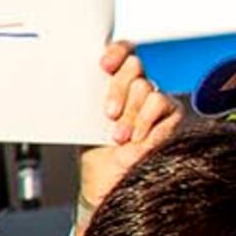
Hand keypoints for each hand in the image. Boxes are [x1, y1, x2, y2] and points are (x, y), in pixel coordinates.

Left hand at [76, 39, 183, 225]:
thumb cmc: (93, 153)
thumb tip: (65, 80)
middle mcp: (135, 88)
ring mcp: (154, 101)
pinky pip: (161, 103)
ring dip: (130, 113)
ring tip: (119, 137)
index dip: (116, 52)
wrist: (108, 183)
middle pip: (134, 66)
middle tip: (108, 114)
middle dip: (118, 89)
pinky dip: (146, 121)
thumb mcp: (80, 123)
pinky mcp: (171, 115)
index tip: (104, 65)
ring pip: (146, 87)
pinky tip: (137, 138)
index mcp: (111, 84)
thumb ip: (83, 100)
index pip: (121, 52)